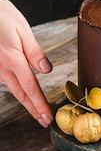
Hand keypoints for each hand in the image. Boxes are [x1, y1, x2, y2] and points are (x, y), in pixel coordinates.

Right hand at [0, 0, 52, 126]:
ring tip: (36, 109)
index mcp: (13, 59)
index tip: (47, 118)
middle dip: (33, 109)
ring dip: (24, 99)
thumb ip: (34, 51)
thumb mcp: (21, 28)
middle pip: (20, 93)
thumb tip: (47, 70)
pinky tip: (20, 88)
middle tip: (44, 121)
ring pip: (11, 87)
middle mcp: (1, 67)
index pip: (31, 88)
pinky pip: (3, 78)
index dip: (39, 105)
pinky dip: (14, 86)